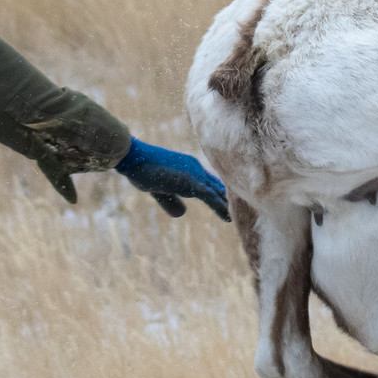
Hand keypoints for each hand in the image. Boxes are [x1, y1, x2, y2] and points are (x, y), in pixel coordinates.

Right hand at [114, 138, 230, 220]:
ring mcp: (195, 175)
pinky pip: (211, 198)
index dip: (219, 193)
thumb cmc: (142, 170)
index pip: (209, 182)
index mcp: (189, 168)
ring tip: (240, 218)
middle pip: (218, 186)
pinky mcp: (191, 183)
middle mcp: (196, 169)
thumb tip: (183, 214)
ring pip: (218, 193)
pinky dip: (221, 208)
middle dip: (228, 199)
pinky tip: (229, 218)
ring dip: (228, 206)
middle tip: (242, 211)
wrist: (135, 159)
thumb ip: (171, 201)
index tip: (228, 202)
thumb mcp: (159, 189)